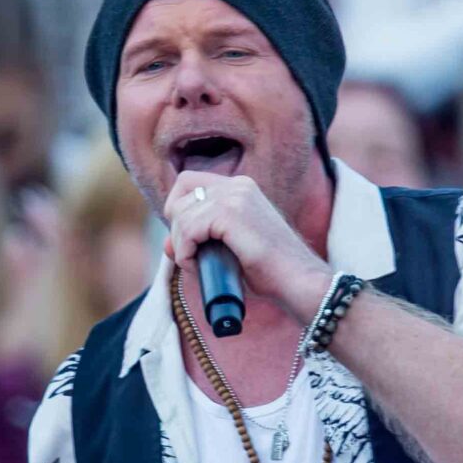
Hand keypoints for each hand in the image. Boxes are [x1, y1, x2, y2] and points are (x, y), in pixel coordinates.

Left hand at [161, 172, 331, 317]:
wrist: (297, 280)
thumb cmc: (266, 270)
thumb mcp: (226, 249)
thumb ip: (197, 240)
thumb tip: (166, 244)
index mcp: (239, 187)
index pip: (187, 181)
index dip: (177, 209)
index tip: (186, 237)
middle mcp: (237, 185)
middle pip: (180, 195)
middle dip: (176, 228)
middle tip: (191, 254)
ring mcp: (235, 196)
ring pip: (181, 215)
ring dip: (181, 246)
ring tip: (199, 264)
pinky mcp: (232, 213)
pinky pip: (187, 229)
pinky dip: (185, 252)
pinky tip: (199, 266)